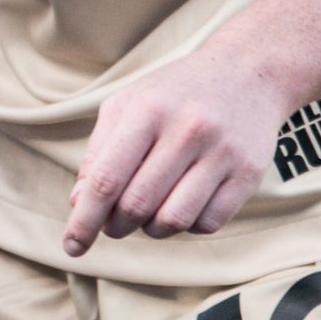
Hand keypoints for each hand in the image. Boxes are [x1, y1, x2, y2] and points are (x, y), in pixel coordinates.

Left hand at [63, 43, 291, 256]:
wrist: (247, 73)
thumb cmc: (174, 93)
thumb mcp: (127, 104)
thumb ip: (99, 151)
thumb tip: (79, 202)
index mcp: (147, 111)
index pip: (106, 179)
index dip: (85, 219)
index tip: (71, 247)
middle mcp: (186, 130)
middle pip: (137, 205)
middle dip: (116, 225)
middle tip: (114, 223)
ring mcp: (221, 153)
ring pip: (174, 220)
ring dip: (151, 230)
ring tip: (147, 214)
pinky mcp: (248, 173)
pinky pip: (209, 223)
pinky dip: (188, 226)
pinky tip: (183, 204)